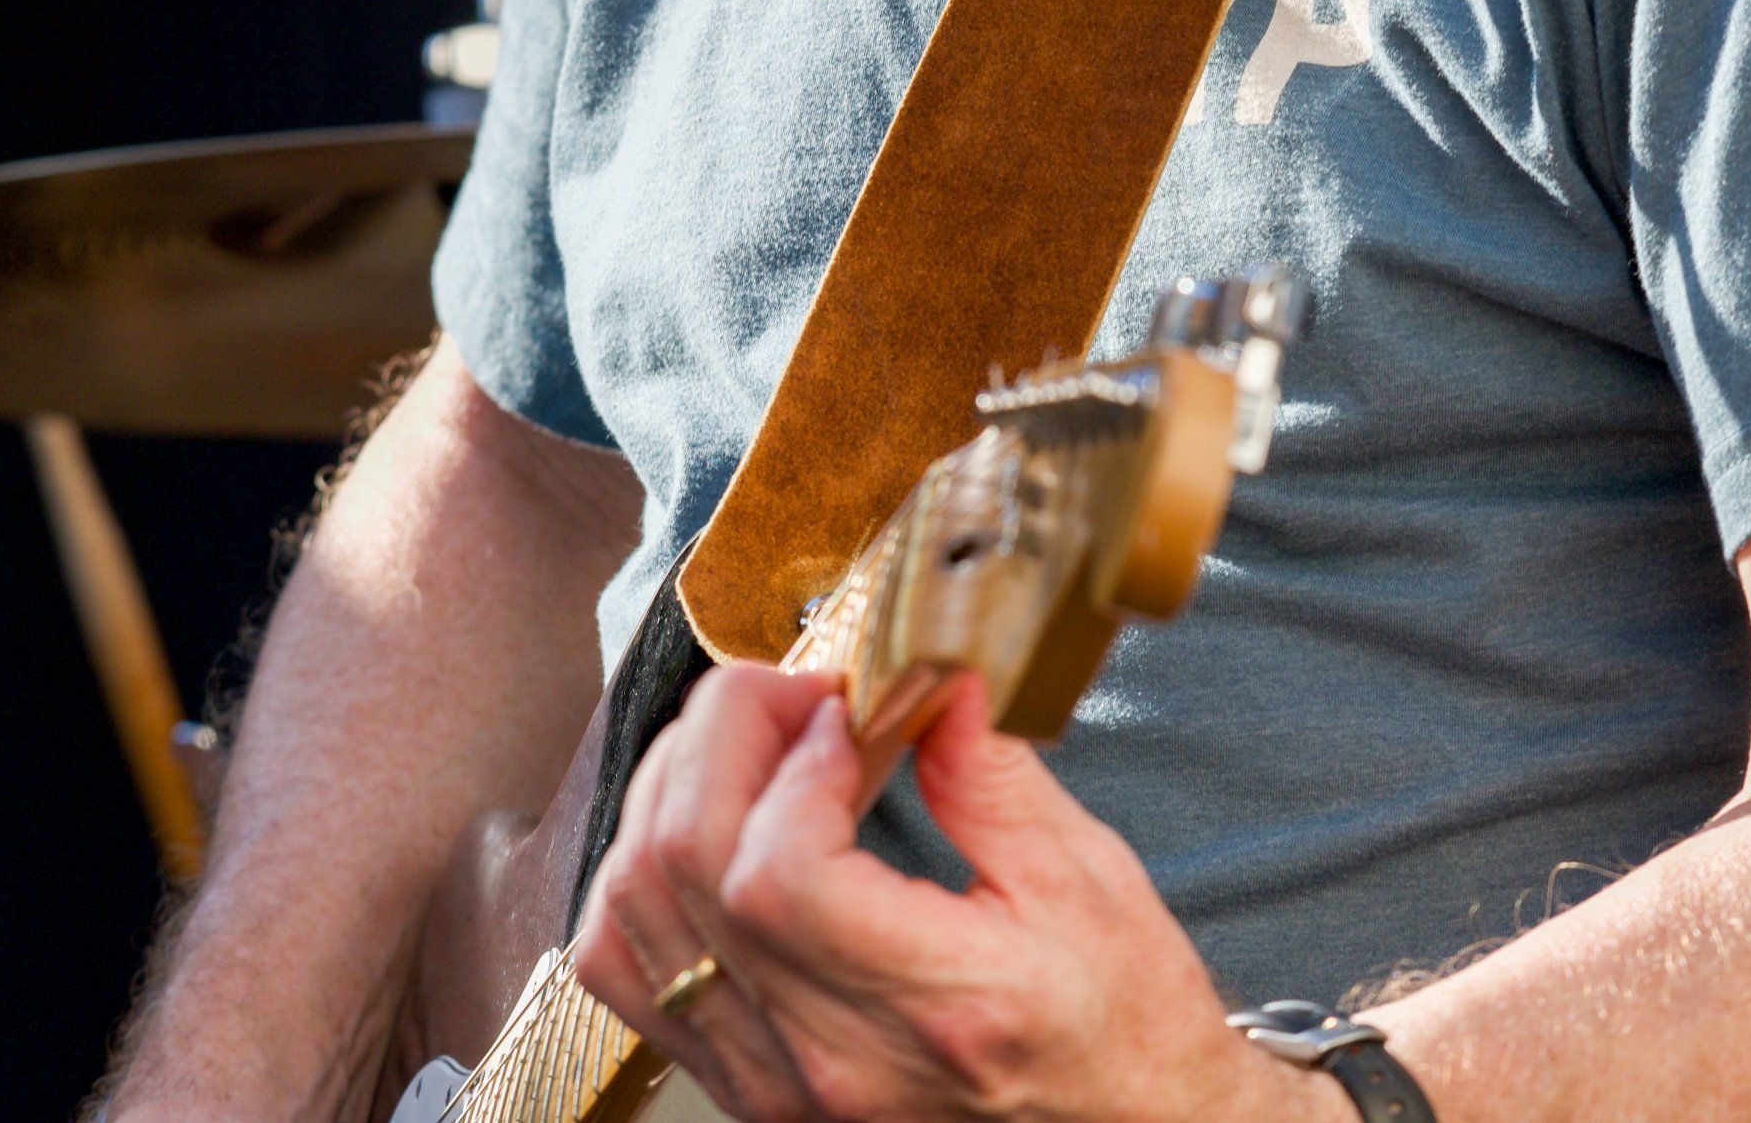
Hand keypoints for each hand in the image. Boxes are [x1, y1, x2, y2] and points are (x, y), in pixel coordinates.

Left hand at [574, 663, 1339, 1122]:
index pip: (776, 876)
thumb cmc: (1124, 1033)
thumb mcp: (1090, 881)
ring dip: (670, 789)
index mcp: (938, 1007)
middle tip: (797, 697)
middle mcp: (832, 1061)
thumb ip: (990, 770)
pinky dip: (641, 873)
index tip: (847, 711)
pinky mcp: (746, 1086)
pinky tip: (708, 828)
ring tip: (754, 747)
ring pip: (629, 911)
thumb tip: (928, 669)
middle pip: (683, 869)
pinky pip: (625, 967)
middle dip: (719, 736)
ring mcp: (774, 1084)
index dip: (790, 762)